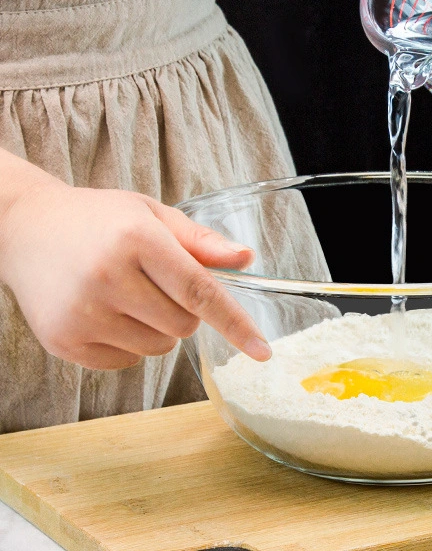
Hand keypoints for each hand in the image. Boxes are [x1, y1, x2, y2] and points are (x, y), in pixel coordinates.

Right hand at [0, 180, 269, 369]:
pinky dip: (130, 343)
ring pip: (158, 347)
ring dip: (159, 328)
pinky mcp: (63, 342)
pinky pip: (127, 361)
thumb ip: (201, 241)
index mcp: (137, 239)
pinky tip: (106, 310)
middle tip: (157, 282)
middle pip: (184, 324)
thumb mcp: (152, 214)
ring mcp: (82, 314)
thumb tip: (245, 259)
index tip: (263, 350)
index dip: (236, 323)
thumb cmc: (99, 219)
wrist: (24, 227)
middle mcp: (108, 277)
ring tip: (130, 294)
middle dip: (186, 310)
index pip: (200, 290)